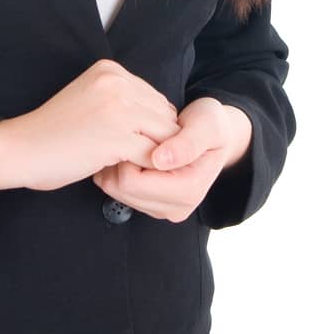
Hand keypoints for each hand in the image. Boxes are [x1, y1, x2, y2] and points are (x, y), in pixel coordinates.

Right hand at [0, 59, 180, 192]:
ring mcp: (118, 108)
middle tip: (136, 159)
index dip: (152, 126)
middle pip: (165, 116)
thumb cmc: (54, 132)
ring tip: (132, 166)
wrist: (21, 149)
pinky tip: (126, 172)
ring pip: (165, 136)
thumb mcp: (91, 98)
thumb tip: (164, 118)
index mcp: (111, 70)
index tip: (134, 143)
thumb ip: (123, 100)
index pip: (156, 98)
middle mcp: (117, 82)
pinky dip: (146, 169)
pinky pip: (154, 156)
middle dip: (158, 140)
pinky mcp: (116, 137)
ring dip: (155, 156)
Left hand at [90, 96, 251, 222]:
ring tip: (138, 143)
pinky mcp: (153, 206)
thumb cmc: (211, 125)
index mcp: (188, 191)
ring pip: (117, 192)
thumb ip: (188, 142)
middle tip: (138, 135)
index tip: (142, 132)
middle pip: (122, 190)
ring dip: (120, 165)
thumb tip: (160, 160)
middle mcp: (176, 208)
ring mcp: (163, 209)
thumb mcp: (207, 124)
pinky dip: (121, 171)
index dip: (130, 153)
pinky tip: (135, 154)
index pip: (132, 182)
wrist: (216, 134)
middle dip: (122, 161)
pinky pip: (120, 192)